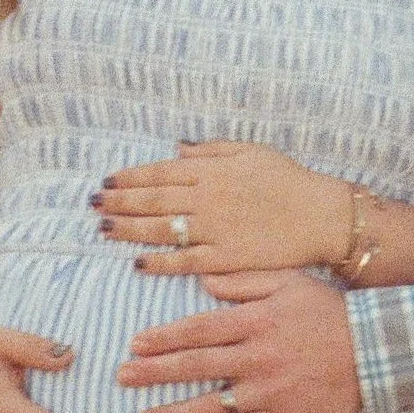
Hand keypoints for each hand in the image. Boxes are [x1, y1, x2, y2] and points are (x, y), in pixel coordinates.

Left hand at [93, 141, 351, 276]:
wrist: (319, 215)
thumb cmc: (287, 179)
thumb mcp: (250, 151)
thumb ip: (210, 150)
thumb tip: (177, 149)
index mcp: (212, 171)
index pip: (160, 173)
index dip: (130, 178)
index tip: (107, 182)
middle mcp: (207, 198)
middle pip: (153, 200)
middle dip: (119, 202)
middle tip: (94, 205)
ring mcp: (214, 229)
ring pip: (161, 229)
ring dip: (129, 230)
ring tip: (105, 230)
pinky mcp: (225, 258)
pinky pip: (184, 261)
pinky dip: (160, 262)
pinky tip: (138, 262)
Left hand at [117, 274, 362, 412]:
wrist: (375, 351)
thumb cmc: (330, 311)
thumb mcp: (289, 282)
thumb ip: (244, 281)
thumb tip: (203, 281)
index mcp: (254, 322)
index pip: (199, 330)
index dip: (164, 338)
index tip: (135, 344)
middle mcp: (255, 357)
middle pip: (196, 365)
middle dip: (154, 373)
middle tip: (122, 378)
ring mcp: (267, 391)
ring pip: (211, 404)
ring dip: (173, 412)